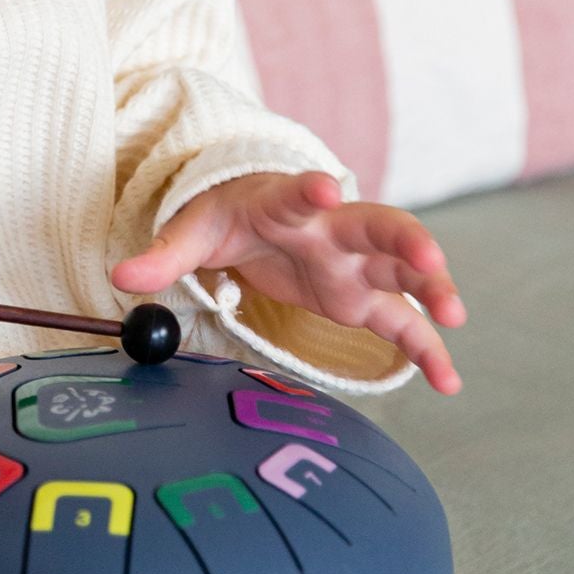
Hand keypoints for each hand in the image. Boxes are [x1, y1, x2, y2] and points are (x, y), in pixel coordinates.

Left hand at [111, 171, 465, 392]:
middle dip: (406, 239)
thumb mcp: (192, 231)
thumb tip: (120, 280)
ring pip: (403, 271)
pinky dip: (427, 350)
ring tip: (453, 316)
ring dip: (432, 289)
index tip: (326, 190)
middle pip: (378, 225)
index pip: (303, 192)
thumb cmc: (227, 217)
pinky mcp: (364, 298)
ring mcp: (356, 264)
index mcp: (288, 203)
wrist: (255, 215)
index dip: (314, 190)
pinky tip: (448, 383)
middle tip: (428, 260)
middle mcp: (334, 230)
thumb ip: (162, 257)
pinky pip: (403, 324)